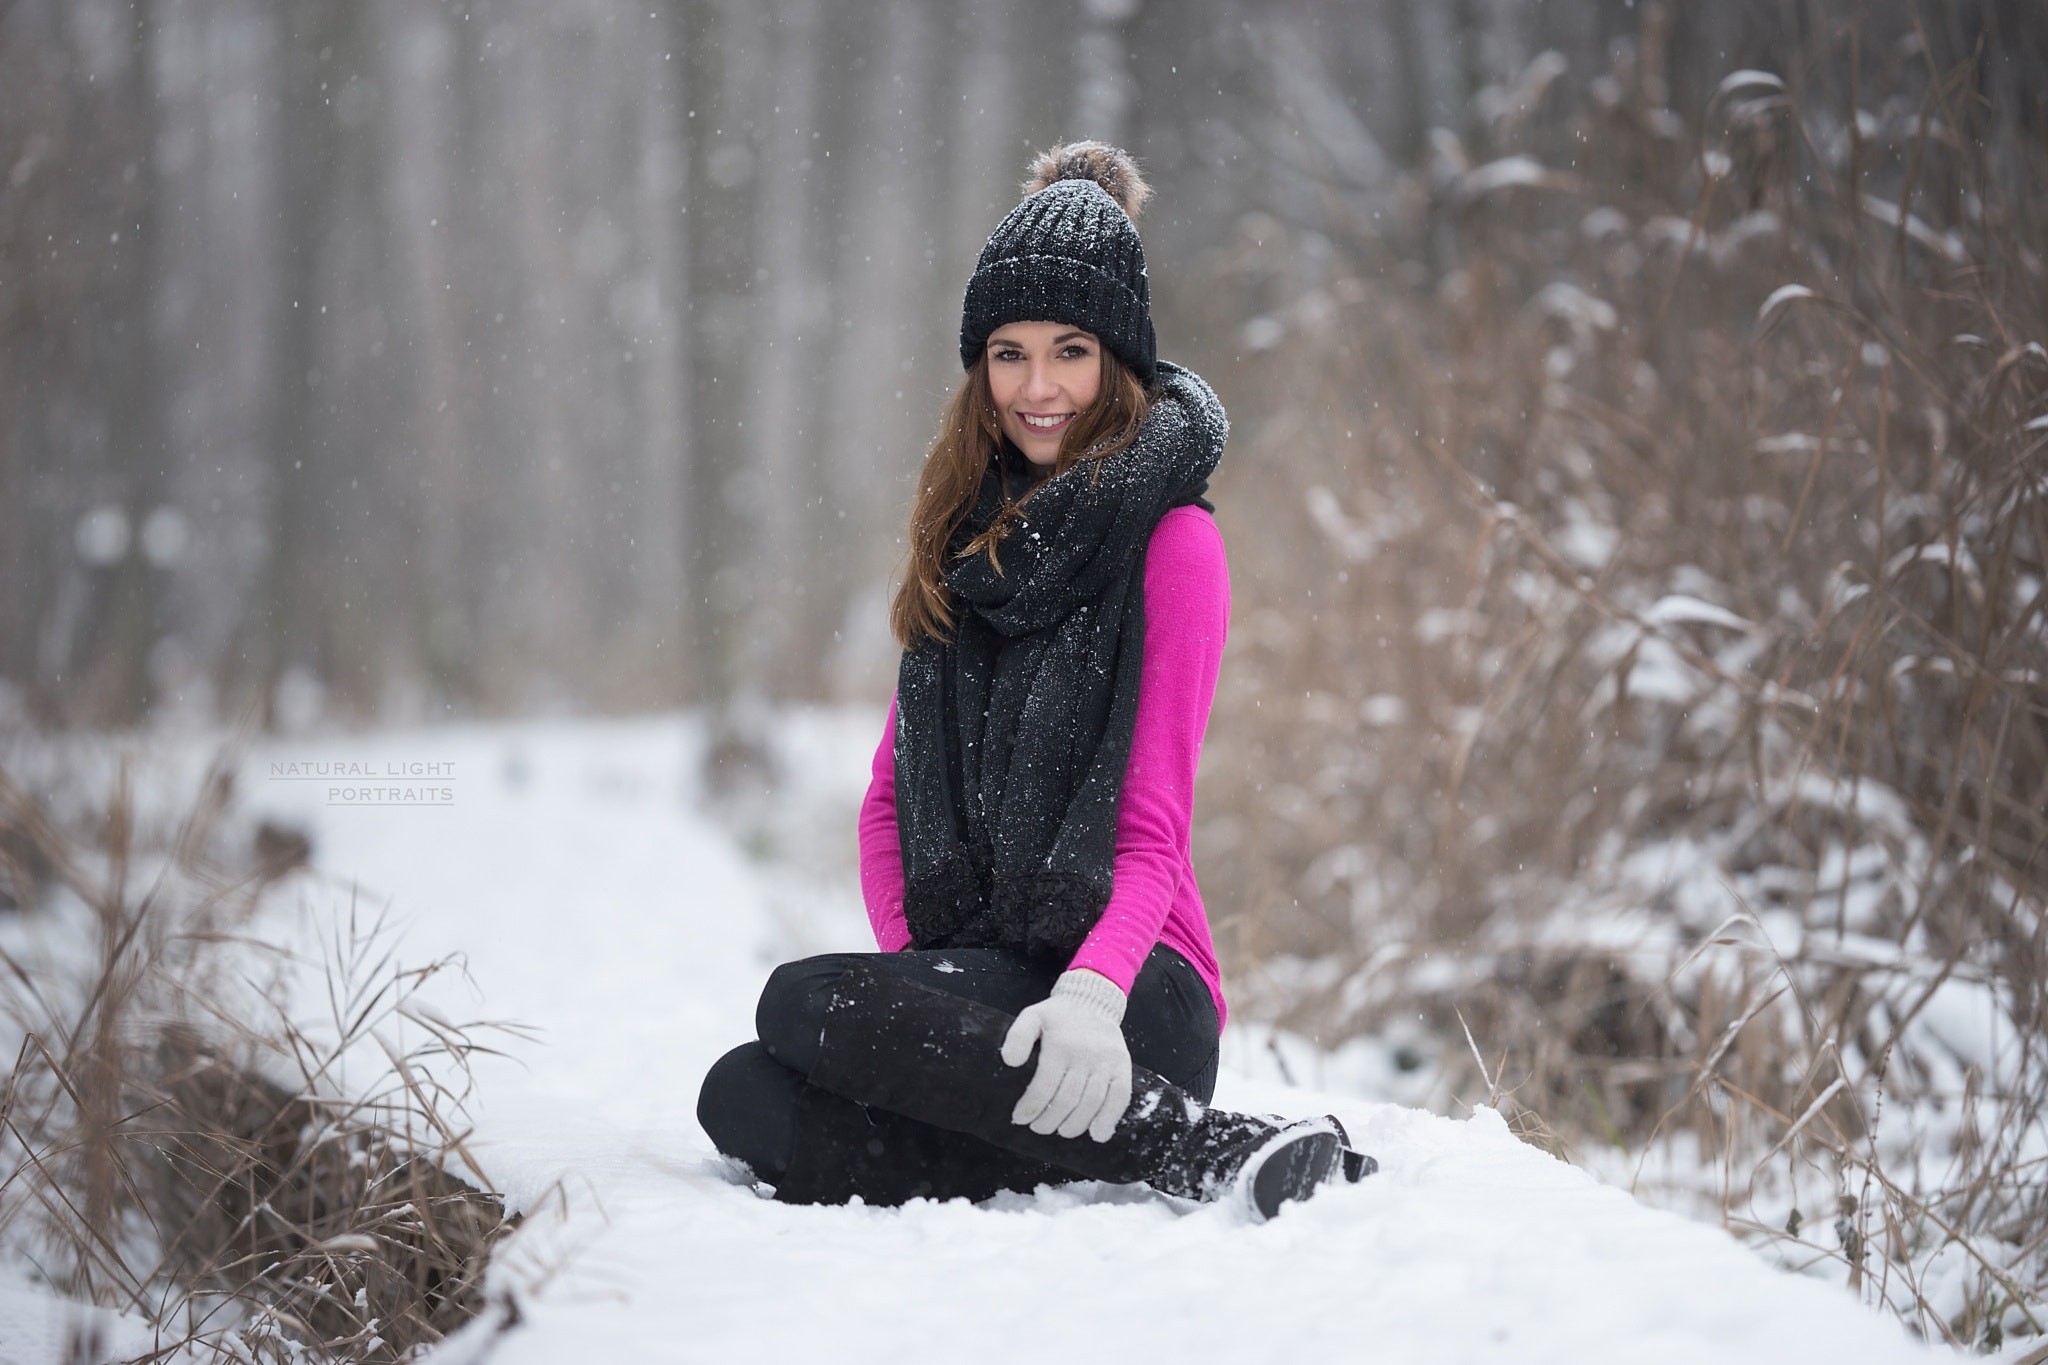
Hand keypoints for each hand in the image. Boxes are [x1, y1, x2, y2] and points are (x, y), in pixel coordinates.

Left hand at [1000, 969, 1131, 1141]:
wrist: (1093, 1000)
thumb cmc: (1059, 1016)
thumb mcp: (1032, 1016)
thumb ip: (1018, 1036)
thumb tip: (1010, 1061)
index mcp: (1060, 1044)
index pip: (1044, 1086)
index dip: (1031, 1107)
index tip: (1020, 1118)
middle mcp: (1085, 1054)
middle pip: (1067, 1100)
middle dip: (1049, 1121)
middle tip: (1038, 1127)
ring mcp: (1107, 1062)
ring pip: (1091, 1103)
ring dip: (1074, 1125)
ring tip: (1061, 1130)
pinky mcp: (1123, 1067)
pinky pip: (1119, 1098)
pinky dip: (1109, 1119)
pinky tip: (1096, 1134)